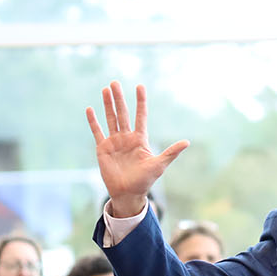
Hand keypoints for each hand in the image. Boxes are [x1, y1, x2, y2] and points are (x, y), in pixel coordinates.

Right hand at [86, 81, 189, 218]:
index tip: (140, 86)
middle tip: (115, 82)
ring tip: (105, 89)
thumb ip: (171, 152)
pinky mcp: (103, 148)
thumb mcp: (159, 165)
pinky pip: (97, 131)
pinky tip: (90, 109)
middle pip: (122, 113)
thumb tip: (187, 142)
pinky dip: (93, 121)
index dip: (140, 102)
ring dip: (107, 104)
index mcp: (140, 139)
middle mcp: (126, 137)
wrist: (128, 193)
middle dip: (119, 98)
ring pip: (110, 118)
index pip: (140, 116)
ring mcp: (114, 142)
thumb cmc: (145, 180)